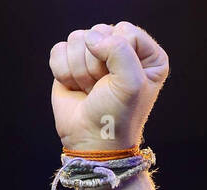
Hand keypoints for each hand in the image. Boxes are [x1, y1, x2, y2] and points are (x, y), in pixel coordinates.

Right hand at [49, 21, 168, 151]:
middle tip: (103, 89)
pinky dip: (64, 73)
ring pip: (77, 39)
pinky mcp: (71, 62)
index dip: (118, 56)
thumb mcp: (130, 82)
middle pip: (99, 32)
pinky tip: (76, 89)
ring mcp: (95, 55)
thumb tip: (91, 38)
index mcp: (146, 56)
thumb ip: (119, 48)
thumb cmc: (117, 116)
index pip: (126, 30)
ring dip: (81, 71)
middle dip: (96, 65)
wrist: (93, 141)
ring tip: (92, 91)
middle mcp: (122, 51)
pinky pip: (59, 50)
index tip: (120, 83)